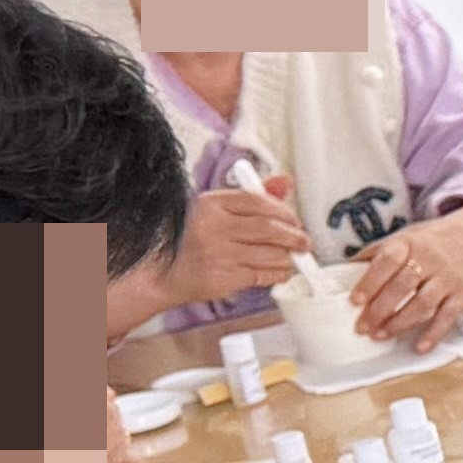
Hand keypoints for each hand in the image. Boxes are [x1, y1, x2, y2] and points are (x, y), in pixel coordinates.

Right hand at [165, 177, 314, 310]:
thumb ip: (252, 197)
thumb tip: (285, 183)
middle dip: (294, 235)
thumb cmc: (189, 239)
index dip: (284, 211)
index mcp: (210, 204)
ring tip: (293, 257)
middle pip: (269, 228)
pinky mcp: (221, 278)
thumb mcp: (214, 210)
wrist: (158, 273)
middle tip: (303, 241)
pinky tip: (280, 270)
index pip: (258, 201)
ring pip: (270, 253)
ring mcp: (217, 254)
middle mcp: (213, 227)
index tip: (294, 220)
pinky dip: (278, 273)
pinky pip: (262, 275)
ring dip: (289, 256)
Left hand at [343, 210, 462, 350]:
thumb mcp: (402, 237)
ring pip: (423, 303)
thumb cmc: (428, 241)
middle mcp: (430, 259)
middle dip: (380, 309)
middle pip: (403, 286)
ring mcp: (447, 278)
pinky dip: (434, 334)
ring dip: (400, 323)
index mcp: (409, 243)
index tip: (354, 302)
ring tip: (380, 336)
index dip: (370, 282)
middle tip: (362, 328)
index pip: (387, 262)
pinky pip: (448, 316)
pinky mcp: (462, 294)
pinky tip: (419, 347)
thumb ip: (375, 254)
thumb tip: (341, 271)